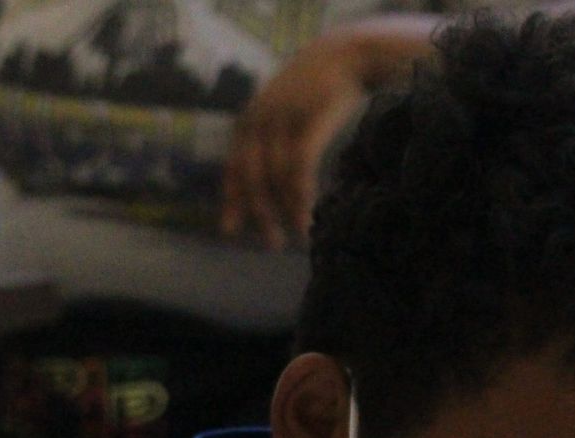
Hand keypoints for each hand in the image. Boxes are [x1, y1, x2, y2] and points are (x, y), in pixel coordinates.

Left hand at [219, 32, 371, 249]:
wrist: (344, 57)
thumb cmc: (316, 90)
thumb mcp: (284, 111)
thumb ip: (269, 139)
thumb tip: (268, 179)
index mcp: (249, 122)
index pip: (234, 168)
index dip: (233, 201)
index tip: (231, 231)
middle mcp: (260, 121)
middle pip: (252, 177)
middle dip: (259, 213)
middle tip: (270, 243)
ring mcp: (283, 120)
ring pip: (276, 177)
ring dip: (285, 210)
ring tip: (296, 234)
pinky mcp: (308, 122)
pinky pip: (299, 168)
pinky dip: (300, 196)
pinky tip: (306, 214)